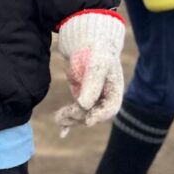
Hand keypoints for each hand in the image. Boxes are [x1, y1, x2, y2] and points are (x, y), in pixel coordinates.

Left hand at [54, 10, 124, 130]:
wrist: (89, 40)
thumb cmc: (98, 50)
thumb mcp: (97, 64)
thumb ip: (92, 83)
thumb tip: (83, 105)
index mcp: (114, 91)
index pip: (109, 109)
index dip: (98, 116)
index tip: (87, 119)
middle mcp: (103, 98)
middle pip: (92, 114)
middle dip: (80, 116)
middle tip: (66, 113)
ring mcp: (91, 99)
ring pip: (81, 115)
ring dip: (71, 119)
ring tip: (59, 117)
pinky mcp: (80, 97)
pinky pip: (74, 112)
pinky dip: (68, 122)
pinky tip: (62, 133)